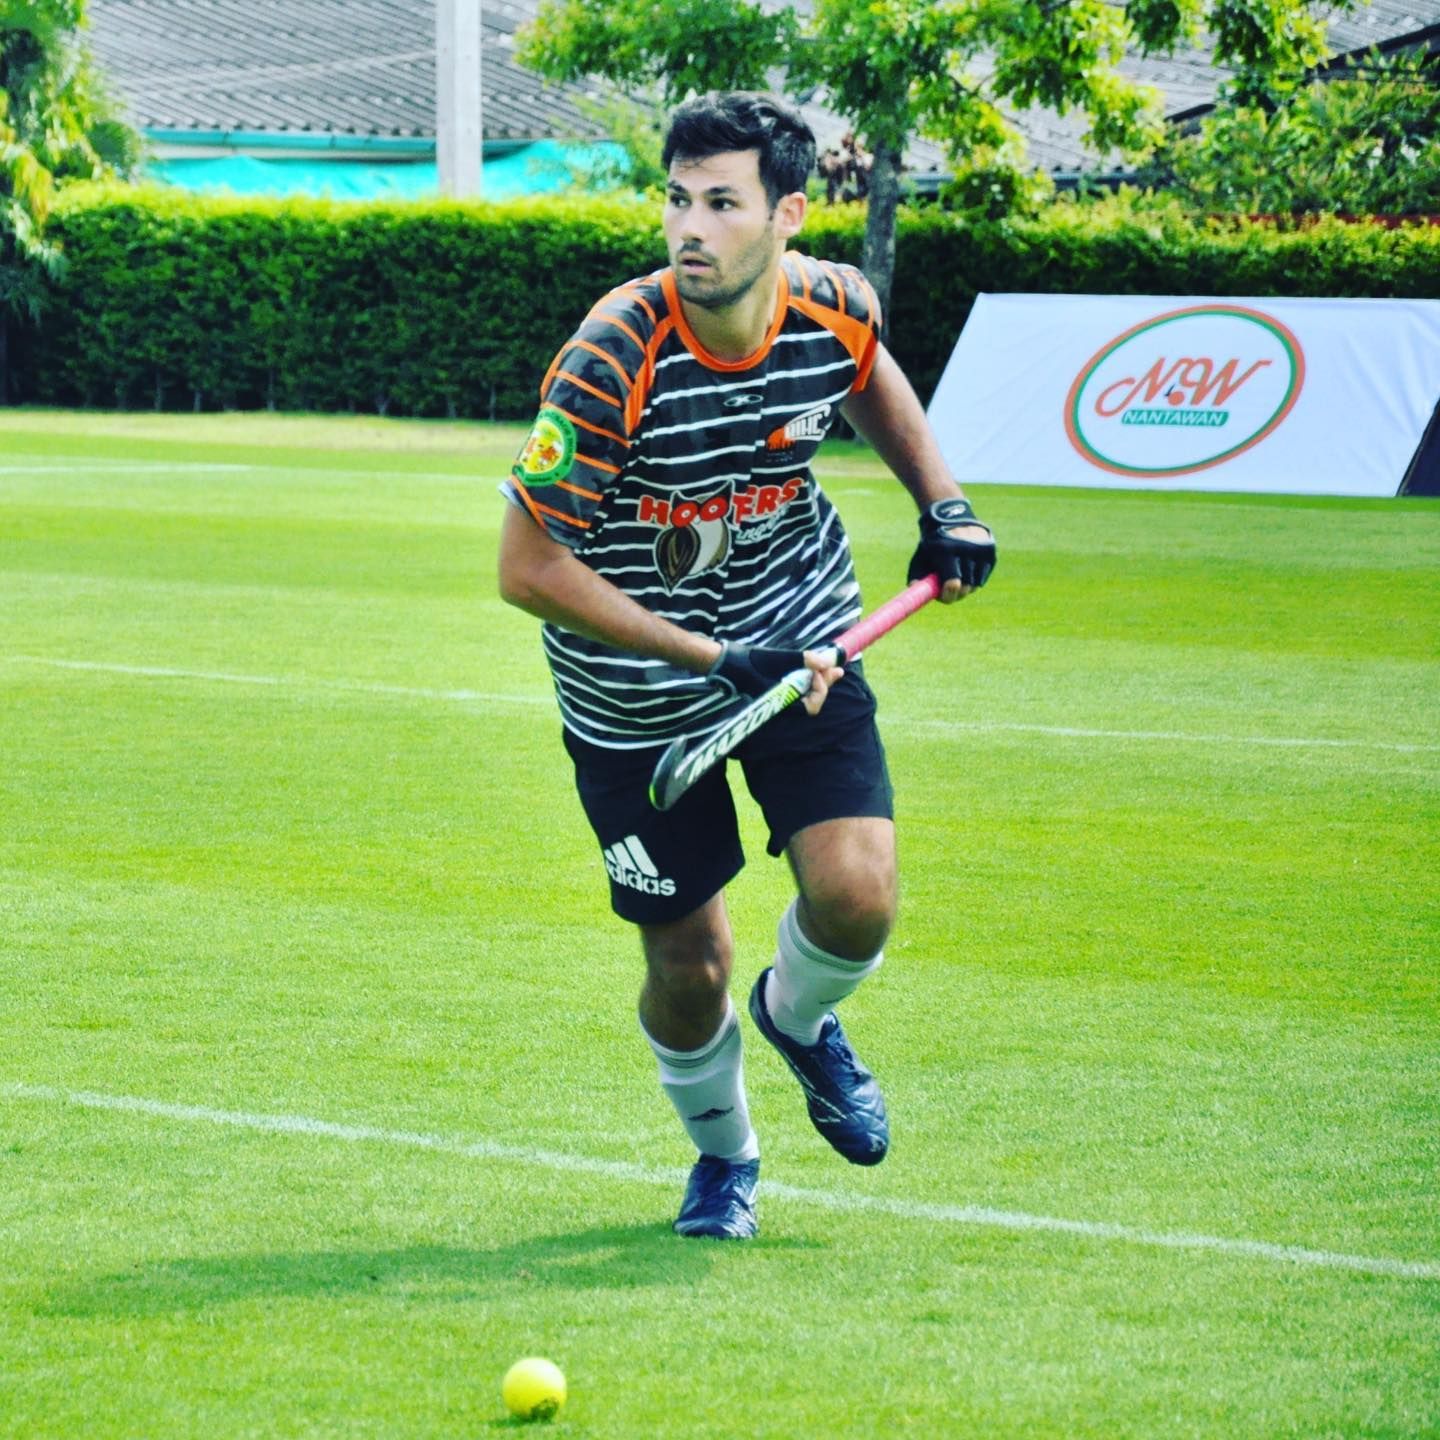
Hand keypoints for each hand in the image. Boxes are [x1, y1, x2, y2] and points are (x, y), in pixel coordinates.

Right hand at [707, 643, 842, 714]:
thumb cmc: (751, 663)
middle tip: (838, 670)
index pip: (812, 706)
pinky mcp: (776, 689)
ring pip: (806, 694)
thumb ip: (803, 660)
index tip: (817, 670)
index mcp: (783, 702)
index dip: (820, 689)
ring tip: (830, 668)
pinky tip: (814, 668)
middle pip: (812, 701)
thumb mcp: (779, 658)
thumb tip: (826, 661)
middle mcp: (783, 703)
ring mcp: (780, 697)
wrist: (729, 664)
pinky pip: (798, 688)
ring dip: (819, 681)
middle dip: (826, 684)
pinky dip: (808, 679)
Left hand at [908, 498, 995, 602]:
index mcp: (947, 552)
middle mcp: (966, 550)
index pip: (953, 583)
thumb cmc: (932, 543)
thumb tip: (913, 591)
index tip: (944, 594)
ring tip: (957, 575)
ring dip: (966, 585)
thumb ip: (917, 577)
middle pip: (966, 587)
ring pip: (976, 583)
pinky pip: (983, 576)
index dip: (948, 594)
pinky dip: (975, 577)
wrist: (952, 517)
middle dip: (956, 593)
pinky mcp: (989, 551)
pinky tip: (967, 568)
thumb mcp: (920, 557)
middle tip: (950, 589)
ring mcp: (980, 550)